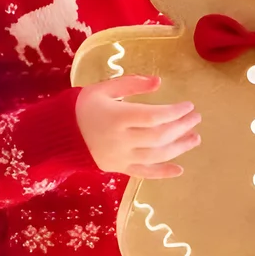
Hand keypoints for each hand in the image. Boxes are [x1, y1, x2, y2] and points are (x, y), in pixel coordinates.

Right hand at [75, 75, 200, 178]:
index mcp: (117, 117)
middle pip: (159, 137)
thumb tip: (158, 82)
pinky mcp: (118, 169)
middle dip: (181, 127)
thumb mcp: (104, 88)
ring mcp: (120, 157)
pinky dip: (163, 173)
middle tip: (196, 118)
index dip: (174, 112)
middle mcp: (121, 140)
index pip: (153, 117)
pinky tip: (179, 169)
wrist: (58, 134)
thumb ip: (131, 83)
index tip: (188, 106)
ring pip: (156, 156)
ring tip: (195, 138)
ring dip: (179, 148)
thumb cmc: (83, 106)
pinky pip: (144, 173)